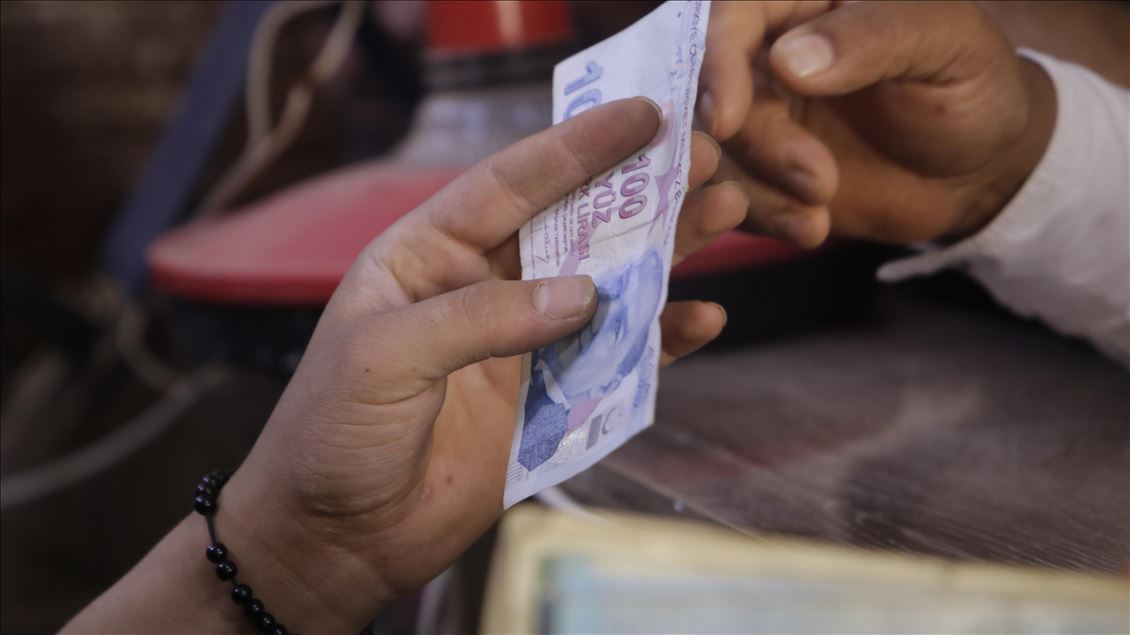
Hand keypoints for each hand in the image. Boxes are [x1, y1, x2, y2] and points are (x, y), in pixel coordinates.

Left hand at [218, 98, 746, 628]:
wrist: (338, 537)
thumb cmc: (334, 433)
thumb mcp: (387, 358)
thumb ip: (482, 317)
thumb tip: (584, 294)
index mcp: (430, 254)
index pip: (511, 184)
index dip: (577, 147)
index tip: (642, 116)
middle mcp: (483, 287)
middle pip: (573, 225)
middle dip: (638, 189)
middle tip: (704, 157)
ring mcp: (522, 344)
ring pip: (607, 284)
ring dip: (664, 251)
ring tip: (725, 212)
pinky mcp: (549, 400)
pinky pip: (616, 359)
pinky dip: (661, 340)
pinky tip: (702, 319)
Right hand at [699, 1, 1055, 246]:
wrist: (981, 172)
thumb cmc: (973, 88)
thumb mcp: (946, 45)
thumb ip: (873, 39)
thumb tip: (786, 61)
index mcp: (804, 1)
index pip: (733, 15)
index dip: (718, 63)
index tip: (728, 119)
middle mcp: (768, 52)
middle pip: (712, 92)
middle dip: (758, 144)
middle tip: (819, 181)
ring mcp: (760, 116)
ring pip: (712, 149)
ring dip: (757, 187)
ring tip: (821, 209)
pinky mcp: (760, 173)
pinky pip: (729, 194)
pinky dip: (763, 216)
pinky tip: (813, 227)